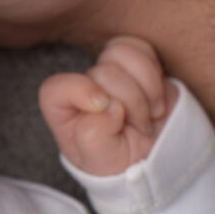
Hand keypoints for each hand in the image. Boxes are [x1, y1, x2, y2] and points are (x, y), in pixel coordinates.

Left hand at [39, 37, 178, 175]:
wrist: (159, 161)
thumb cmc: (122, 165)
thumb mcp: (102, 163)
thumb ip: (93, 138)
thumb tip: (106, 107)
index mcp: (64, 112)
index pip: (55, 89)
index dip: (80, 91)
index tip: (106, 109)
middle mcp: (84, 88)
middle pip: (101, 72)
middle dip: (130, 101)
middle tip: (141, 128)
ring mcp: (110, 75)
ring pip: (120, 53)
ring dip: (145, 85)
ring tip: (151, 114)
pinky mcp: (135, 66)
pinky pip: (141, 48)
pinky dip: (155, 72)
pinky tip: (157, 99)